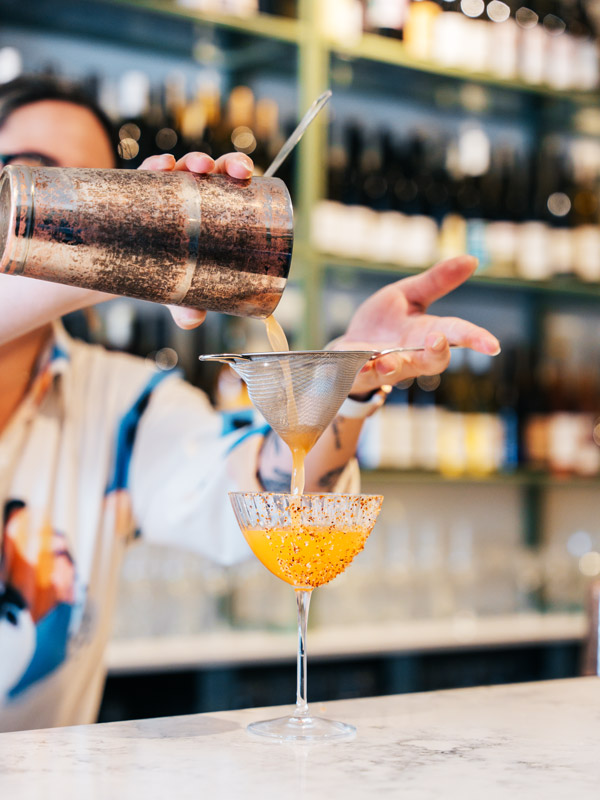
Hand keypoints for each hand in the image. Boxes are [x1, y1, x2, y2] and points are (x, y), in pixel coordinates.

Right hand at [139, 151, 253, 329]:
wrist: (126, 265)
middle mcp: (193, 194)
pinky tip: (161, 165)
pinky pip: (148, 173)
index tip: (246, 174)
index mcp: (213, 209)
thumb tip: (191, 320)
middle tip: (233, 171)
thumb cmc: (167, 271)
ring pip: (184, 166)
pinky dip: (155, 165)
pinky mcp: (138, 191)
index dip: (240, 172)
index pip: (231, 184)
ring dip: (193, 160)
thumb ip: (188, 305)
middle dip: (226, 163)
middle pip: (215, 170)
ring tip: (197, 166)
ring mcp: (166, 190)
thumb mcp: (179, 290)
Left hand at [331, 255, 500, 396]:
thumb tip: (472, 259)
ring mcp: (386, 366)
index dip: (475, 339)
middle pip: (433, 361)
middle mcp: (411, 354)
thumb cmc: (384, 322)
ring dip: (393, 365)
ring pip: (395, 371)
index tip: (493, 345)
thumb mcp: (408, 294)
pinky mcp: (360, 372)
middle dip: (437, 353)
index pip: (456, 334)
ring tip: (387, 360)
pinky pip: (361, 374)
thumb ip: (436, 281)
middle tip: (437, 340)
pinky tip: (355, 363)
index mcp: (427, 333)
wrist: (348, 348)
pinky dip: (358, 369)